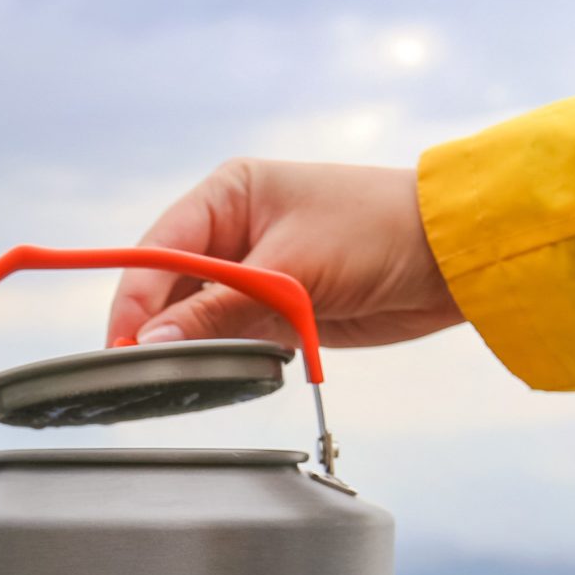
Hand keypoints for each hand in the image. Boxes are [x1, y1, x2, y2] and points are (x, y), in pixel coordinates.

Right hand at [106, 160, 464, 349]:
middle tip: (139, 374)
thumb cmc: (379, 232)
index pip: (159, 249)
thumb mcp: (292, 270)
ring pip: (200, 316)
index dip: (135, 299)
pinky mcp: (281, 307)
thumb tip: (155, 341)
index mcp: (228, 194)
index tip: (122, 345)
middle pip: (171, 286)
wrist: (453, 257)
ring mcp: (257, 271)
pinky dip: (224, 357)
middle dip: (157, 328)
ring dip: (191, 346)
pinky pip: (234, 336)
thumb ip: (220, 309)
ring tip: (174, 380)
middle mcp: (234, 230)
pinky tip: (214, 377)